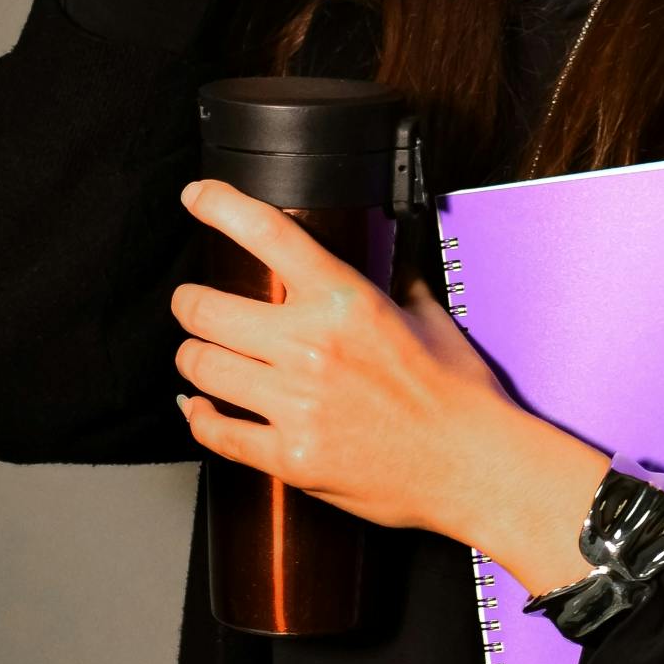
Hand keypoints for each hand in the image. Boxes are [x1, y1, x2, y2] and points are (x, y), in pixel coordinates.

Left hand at [171, 179, 516, 535]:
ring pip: (200, 367)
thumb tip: (387, 256)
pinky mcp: (291, 457)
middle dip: (188, 303)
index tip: (197, 197)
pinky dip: (199, 417)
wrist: (475, 466)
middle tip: (191, 303)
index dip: (218, 204)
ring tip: (200, 355)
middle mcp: (313, 347)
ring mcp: (297, 405)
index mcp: (346, 301)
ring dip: (193, 358)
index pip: (266, 232)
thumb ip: (395, 283)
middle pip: (205, 309)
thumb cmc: (459, 396)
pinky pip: (216, 432)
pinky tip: (200, 407)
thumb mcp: (429, 318)